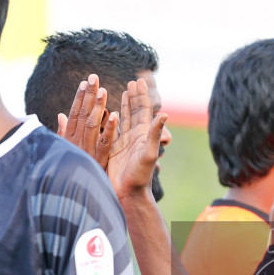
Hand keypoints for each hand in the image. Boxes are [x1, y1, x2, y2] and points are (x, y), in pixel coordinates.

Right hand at [56, 75, 117, 167]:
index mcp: (69, 140)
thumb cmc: (68, 175)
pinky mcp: (98, 161)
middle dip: (88, 96)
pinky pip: (104, 143)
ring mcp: (87, 152)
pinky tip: (115, 116)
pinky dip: (109, 129)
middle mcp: (77, 144)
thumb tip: (61, 115)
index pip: (75, 114)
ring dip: (98, 107)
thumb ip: (64, 134)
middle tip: (93, 77)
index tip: (84, 83)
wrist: (75, 202)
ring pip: (93, 126)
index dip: (79, 98)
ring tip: (103, 90)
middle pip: (83, 115)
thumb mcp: (65, 152)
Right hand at [107, 78, 167, 198]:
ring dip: (125, 105)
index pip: (143, 110)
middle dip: (134, 96)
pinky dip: (112, 119)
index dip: (141, 95)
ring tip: (124, 91)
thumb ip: (154, 133)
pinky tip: (110, 112)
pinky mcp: (114, 149)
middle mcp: (135, 136)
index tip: (139, 81)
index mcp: (143, 134)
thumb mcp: (148, 153)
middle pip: (135, 111)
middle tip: (132, 82)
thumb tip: (164, 113)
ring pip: (125, 119)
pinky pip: (113, 130)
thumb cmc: (140, 175)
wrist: (129, 193)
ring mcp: (124, 142)